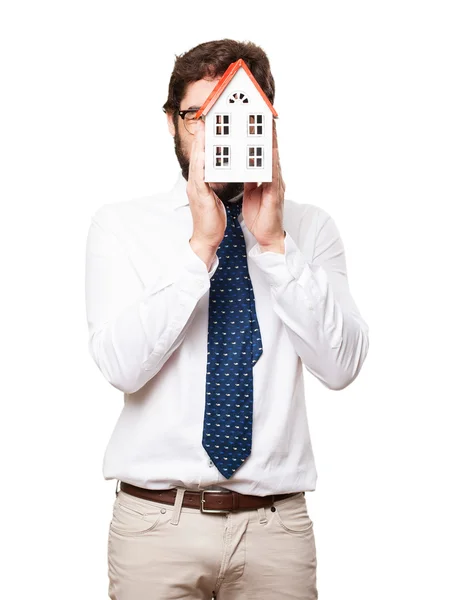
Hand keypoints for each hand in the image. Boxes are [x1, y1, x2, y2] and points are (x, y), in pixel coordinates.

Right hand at [187, 118, 225, 253]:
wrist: (207, 238)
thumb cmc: (212, 219)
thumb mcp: (214, 197)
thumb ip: (214, 183)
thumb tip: (219, 173)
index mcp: (200, 182)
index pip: (201, 158)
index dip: (203, 141)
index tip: (207, 125)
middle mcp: (195, 183)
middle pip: (197, 155)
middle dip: (200, 137)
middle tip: (204, 119)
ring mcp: (196, 188)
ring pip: (197, 163)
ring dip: (200, 145)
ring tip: (204, 130)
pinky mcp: (200, 196)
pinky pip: (200, 177)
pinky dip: (201, 164)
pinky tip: (204, 154)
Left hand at [242, 120, 285, 251]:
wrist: (267, 237)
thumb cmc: (260, 217)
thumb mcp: (251, 193)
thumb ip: (249, 180)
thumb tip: (241, 168)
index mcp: (266, 179)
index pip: (262, 155)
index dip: (260, 139)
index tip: (255, 122)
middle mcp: (273, 179)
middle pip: (270, 153)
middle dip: (268, 135)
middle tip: (264, 116)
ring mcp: (276, 186)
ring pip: (273, 160)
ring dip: (271, 144)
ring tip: (268, 127)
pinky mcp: (275, 195)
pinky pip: (273, 176)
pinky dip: (272, 163)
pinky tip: (271, 152)